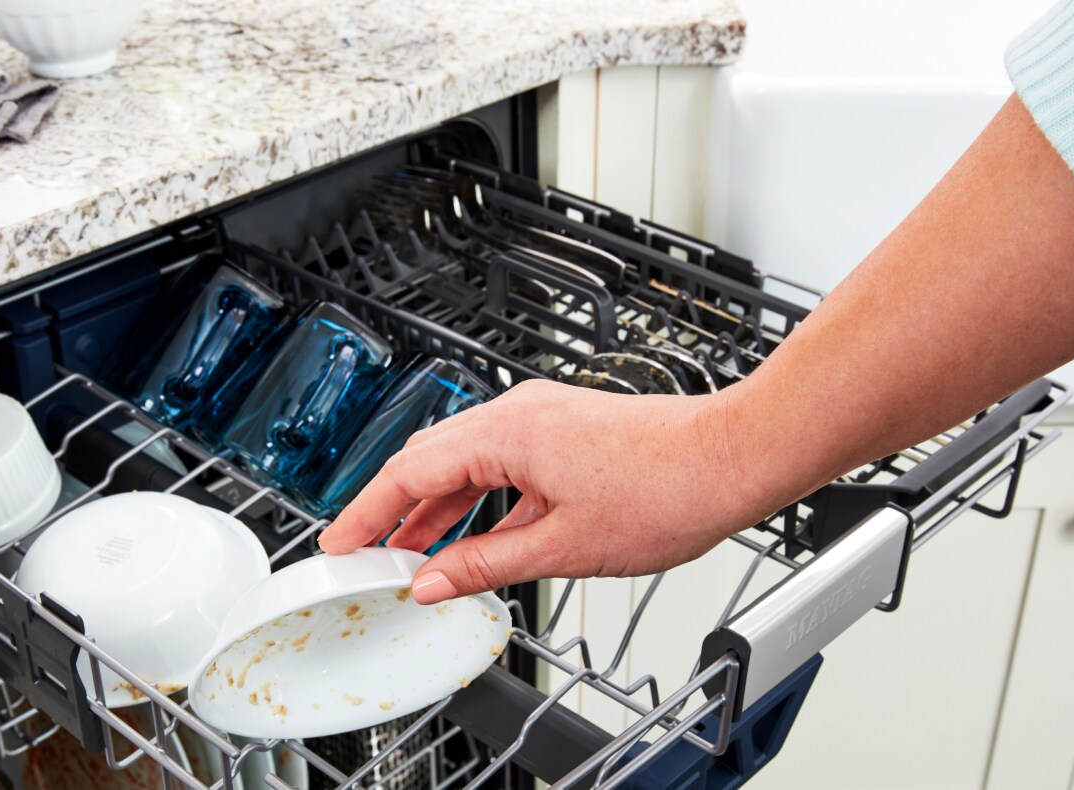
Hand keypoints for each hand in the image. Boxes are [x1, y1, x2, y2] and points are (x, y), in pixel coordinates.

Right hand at [317, 380, 774, 603]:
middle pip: (429, 458)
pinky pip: (499, 460)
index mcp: (507, 433)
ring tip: (411, 552)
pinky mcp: (564, 427)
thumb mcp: (564, 547)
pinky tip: (474, 533)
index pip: (409, 471)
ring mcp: (543, 416)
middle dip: (392, 508)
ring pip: (465, 460)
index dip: (366, 512)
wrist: (733, 457)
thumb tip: (436, 581)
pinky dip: (476, 497)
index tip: (340, 543)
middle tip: (366, 552)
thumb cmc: (668, 488)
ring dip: (435, 506)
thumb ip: (487, 564)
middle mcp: (518, 412)